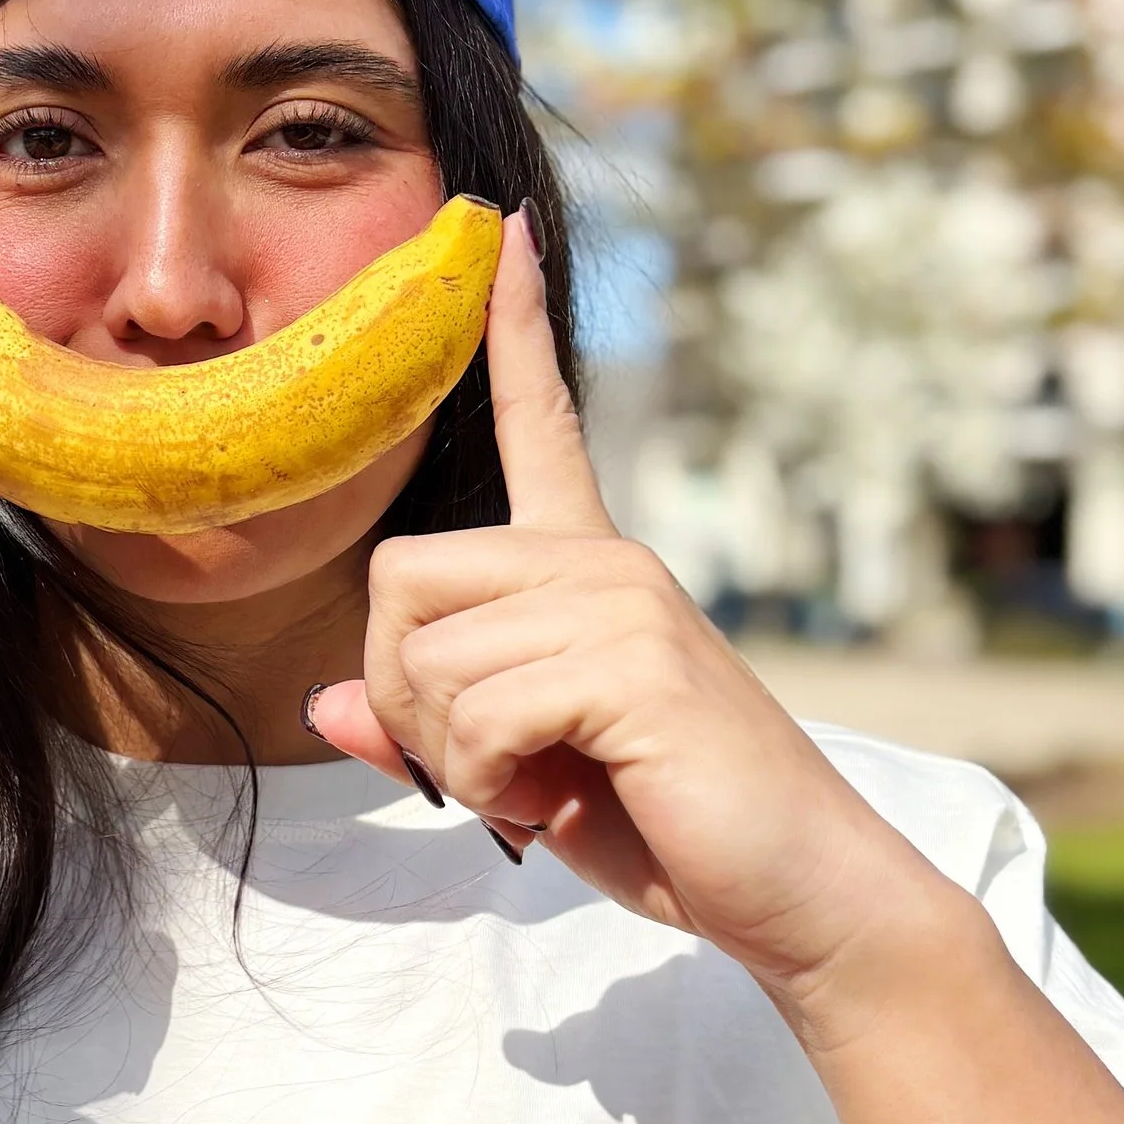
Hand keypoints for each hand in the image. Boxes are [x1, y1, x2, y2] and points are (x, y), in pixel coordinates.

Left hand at [303, 211, 949, 1011]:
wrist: (803, 896)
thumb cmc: (674, 830)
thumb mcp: (525, 775)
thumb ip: (428, 732)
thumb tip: (321, 707)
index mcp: (588, 569)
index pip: (541, 423)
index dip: (510, 330)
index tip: (493, 228)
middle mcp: (603, 562)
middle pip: (399, 578)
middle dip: (405, 696)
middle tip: (486, 766)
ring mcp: (621, 600)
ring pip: (426, 659)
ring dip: (456, 759)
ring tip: (545, 788)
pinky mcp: (632, 658)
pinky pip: (476, 712)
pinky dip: (490, 783)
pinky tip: (556, 801)